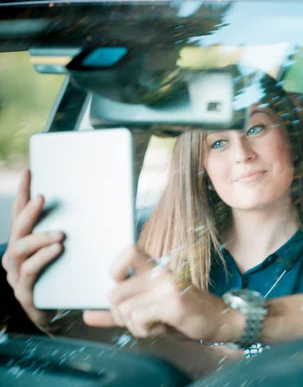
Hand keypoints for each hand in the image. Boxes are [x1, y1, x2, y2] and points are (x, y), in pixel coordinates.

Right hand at [1, 170, 64, 332]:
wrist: (67, 313)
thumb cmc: (71, 277)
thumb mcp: (75, 250)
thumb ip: (80, 230)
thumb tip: (104, 201)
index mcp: (25, 244)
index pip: (20, 213)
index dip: (23, 193)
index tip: (30, 172)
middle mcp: (16, 258)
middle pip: (17, 229)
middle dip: (28, 212)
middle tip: (42, 197)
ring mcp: (17, 276)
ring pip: (20, 251)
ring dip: (39, 238)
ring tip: (60, 234)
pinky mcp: (25, 293)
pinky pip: (30, 273)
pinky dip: (42, 259)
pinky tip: (57, 250)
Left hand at [83, 246, 243, 342]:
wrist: (218, 319)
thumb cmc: (181, 314)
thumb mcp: (148, 310)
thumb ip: (117, 312)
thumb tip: (86, 315)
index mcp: (155, 268)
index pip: (126, 251)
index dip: (114, 269)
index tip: (120, 285)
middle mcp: (160, 273)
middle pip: (114, 293)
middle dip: (120, 315)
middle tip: (141, 318)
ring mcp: (167, 286)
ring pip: (124, 310)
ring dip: (134, 326)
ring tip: (154, 323)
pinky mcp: (172, 303)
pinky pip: (138, 320)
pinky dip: (145, 331)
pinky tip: (162, 327)